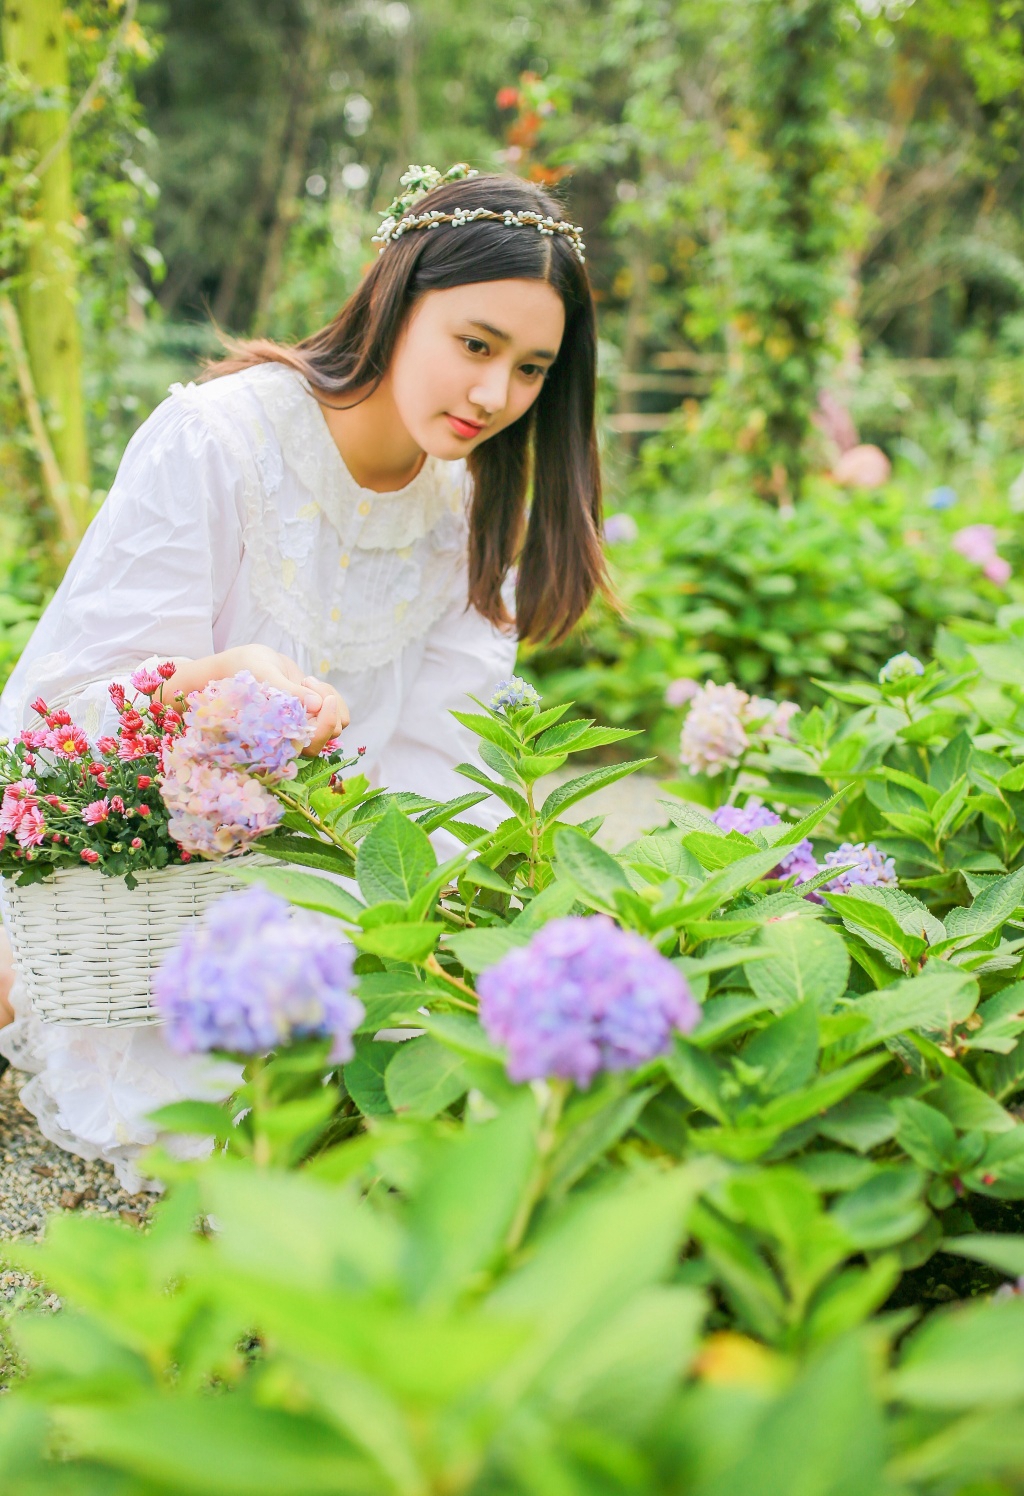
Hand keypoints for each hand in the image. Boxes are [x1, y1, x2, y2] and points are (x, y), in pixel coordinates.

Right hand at [160, 645, 350, 756]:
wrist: (249, 661)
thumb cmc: (249, 668)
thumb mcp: (266, 675)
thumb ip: (290, 692)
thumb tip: (317, 704)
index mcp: (279, 737)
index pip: (313, 744)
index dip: (324, 724)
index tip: (325, 699)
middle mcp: (295, 736)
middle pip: (332, 733)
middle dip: (327, 704)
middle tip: (306, 681)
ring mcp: (308, 725)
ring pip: (339, 721)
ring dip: (329, 696)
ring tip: (305, 680)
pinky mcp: (316, 713)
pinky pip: (338, 709)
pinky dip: (331, 692)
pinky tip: (309, 681)